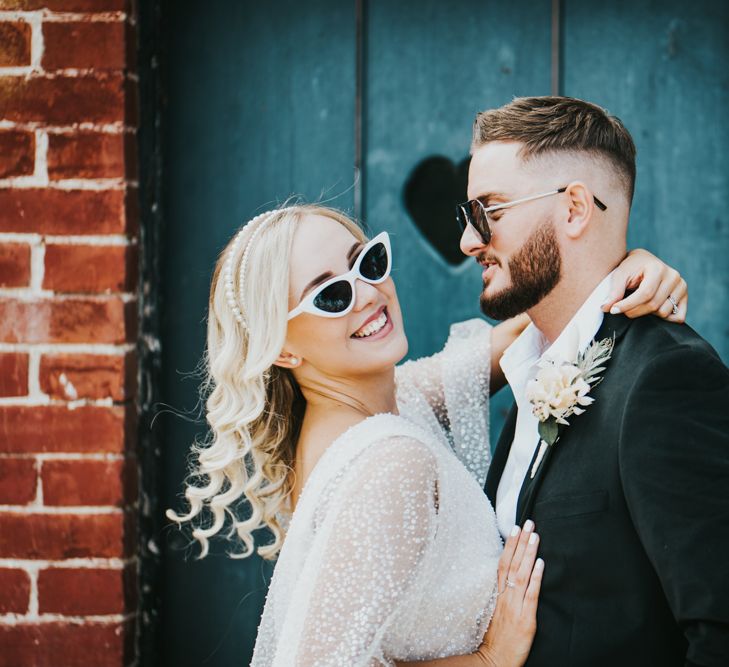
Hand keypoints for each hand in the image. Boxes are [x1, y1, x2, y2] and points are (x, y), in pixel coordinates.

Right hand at [475, 521, 542, 666]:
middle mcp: (505, 596)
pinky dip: (535, 577)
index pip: (503, 564)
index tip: (515, 528)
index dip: (509, 546)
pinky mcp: (525, 618)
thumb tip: (510, 579)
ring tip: (535, 535)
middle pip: (512, 564)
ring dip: (528, 553)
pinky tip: (540, 563)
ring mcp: (515, 606)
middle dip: (520, 542)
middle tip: (528, 523)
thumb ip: (503, 596)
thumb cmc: (497, 639)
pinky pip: (530, 594)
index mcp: (498, 595)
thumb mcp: (496, 613)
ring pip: (521, 574)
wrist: (495, 662)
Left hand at [603, 248, 686, 322]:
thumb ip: (614, 291)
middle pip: (654, 305)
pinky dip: (665, 319)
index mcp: (658, 269)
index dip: (628, 305)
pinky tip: (653, 310)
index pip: (645, 294)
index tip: (613, 310)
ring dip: (647, 314)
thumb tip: (606, 308)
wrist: (643, 262)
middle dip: (634, 311)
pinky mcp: (684, 295)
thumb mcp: (619, 275)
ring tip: (638, 304)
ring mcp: (681, 286)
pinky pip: (678, 316)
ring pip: (664, 312)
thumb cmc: (630, 267)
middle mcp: (673, 277)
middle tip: (622, 309)